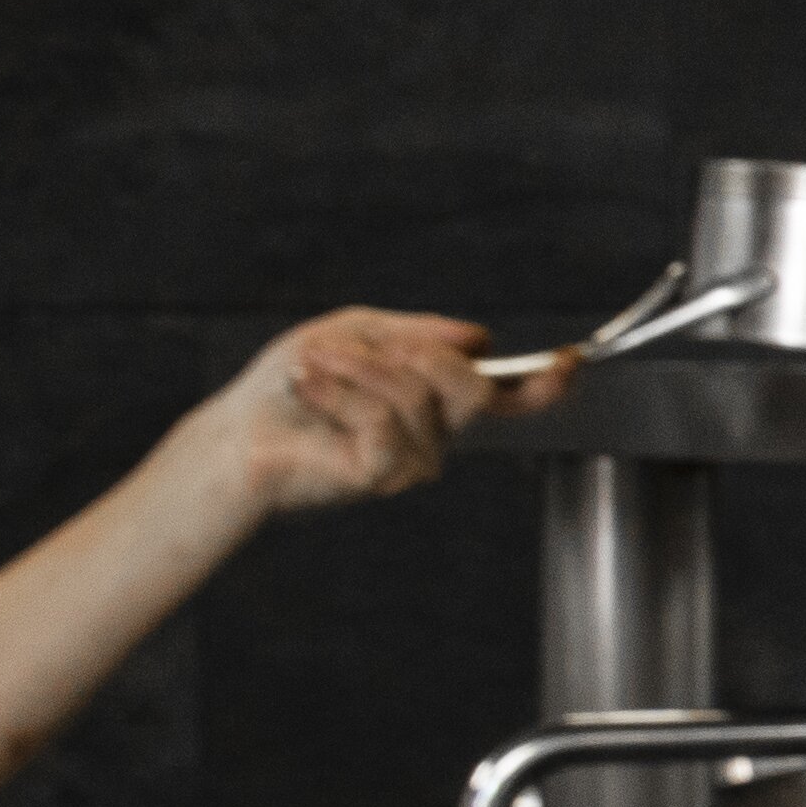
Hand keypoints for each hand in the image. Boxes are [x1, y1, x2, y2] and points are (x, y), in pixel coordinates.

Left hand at [212, 308, 542, 514]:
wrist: (236, 434)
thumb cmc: (289, 386)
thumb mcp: (357, 333)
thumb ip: (418, 331)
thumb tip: (477, 336)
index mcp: (434, 400)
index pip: (507, 397)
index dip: (543, 382)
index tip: (569, 362)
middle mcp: (434, 436)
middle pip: (476, 387)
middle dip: (420, 353)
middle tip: (362, 347)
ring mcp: (411, 462)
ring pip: (422, 395)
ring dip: (360, 367)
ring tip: (314, 365)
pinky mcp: (381, 476)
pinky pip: (385, 419)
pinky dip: (341, 390)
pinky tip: (310, 385)